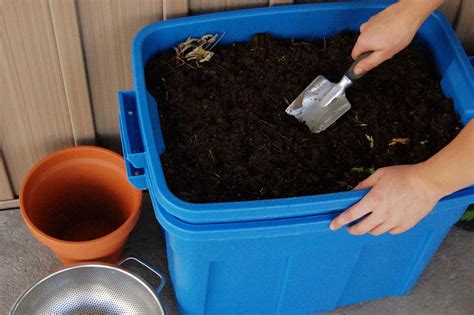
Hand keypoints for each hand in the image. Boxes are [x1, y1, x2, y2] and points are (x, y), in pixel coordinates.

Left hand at [330, 164, 444, 235]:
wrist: (428, 183)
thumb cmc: (404, 176)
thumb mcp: (379, 175)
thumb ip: (364, 185)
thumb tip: (352, 193)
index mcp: (373, 200)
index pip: (351, 215)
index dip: (339, 221)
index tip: (333, 225)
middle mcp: (382, 214)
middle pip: (361, 229)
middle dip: (352, 229)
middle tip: (350, 227)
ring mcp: (394, 221)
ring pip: (375, 232)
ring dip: (368, 229)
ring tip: (367, 223)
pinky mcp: (406, 225)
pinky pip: (391, 232)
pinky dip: (385, 229)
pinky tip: (385, 222)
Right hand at [351, 0, 437, 74]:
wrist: (410, 14)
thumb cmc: (400, 33)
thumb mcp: (384, 54)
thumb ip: (368, 63)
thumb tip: (356, 70)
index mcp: (363, 41)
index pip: (355, 56)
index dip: (363, 60)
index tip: (374, 60)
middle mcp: (363, 31)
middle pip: (363, 46)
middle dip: (373, 50)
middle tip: (387, 49)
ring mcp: (369, 23)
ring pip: (370, 37)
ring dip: (378, 40)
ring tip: (391, 38)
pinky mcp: (375, 18)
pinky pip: (375, 29)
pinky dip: (382, 32)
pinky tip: (392, 31)